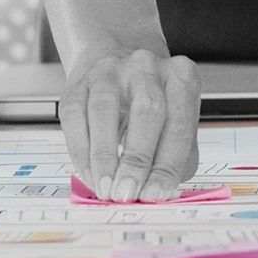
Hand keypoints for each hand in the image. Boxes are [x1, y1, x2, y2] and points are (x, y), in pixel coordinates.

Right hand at [60, 47, 199, 202]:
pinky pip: (76, 117)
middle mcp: (147, 66)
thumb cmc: (152, 105)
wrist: (113, 63)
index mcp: (181, 77)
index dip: (168, 163)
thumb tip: (160, 194)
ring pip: (104, 111)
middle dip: (137, 160)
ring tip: (106, 188)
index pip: (180, 124)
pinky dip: (82, 151)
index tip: (156, 194)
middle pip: (147, 112)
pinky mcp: (79, 82)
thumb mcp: (174, 124)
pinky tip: (90, 174)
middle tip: (128, 193)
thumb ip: (175, 158)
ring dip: (105, 157)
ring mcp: (110, 70)